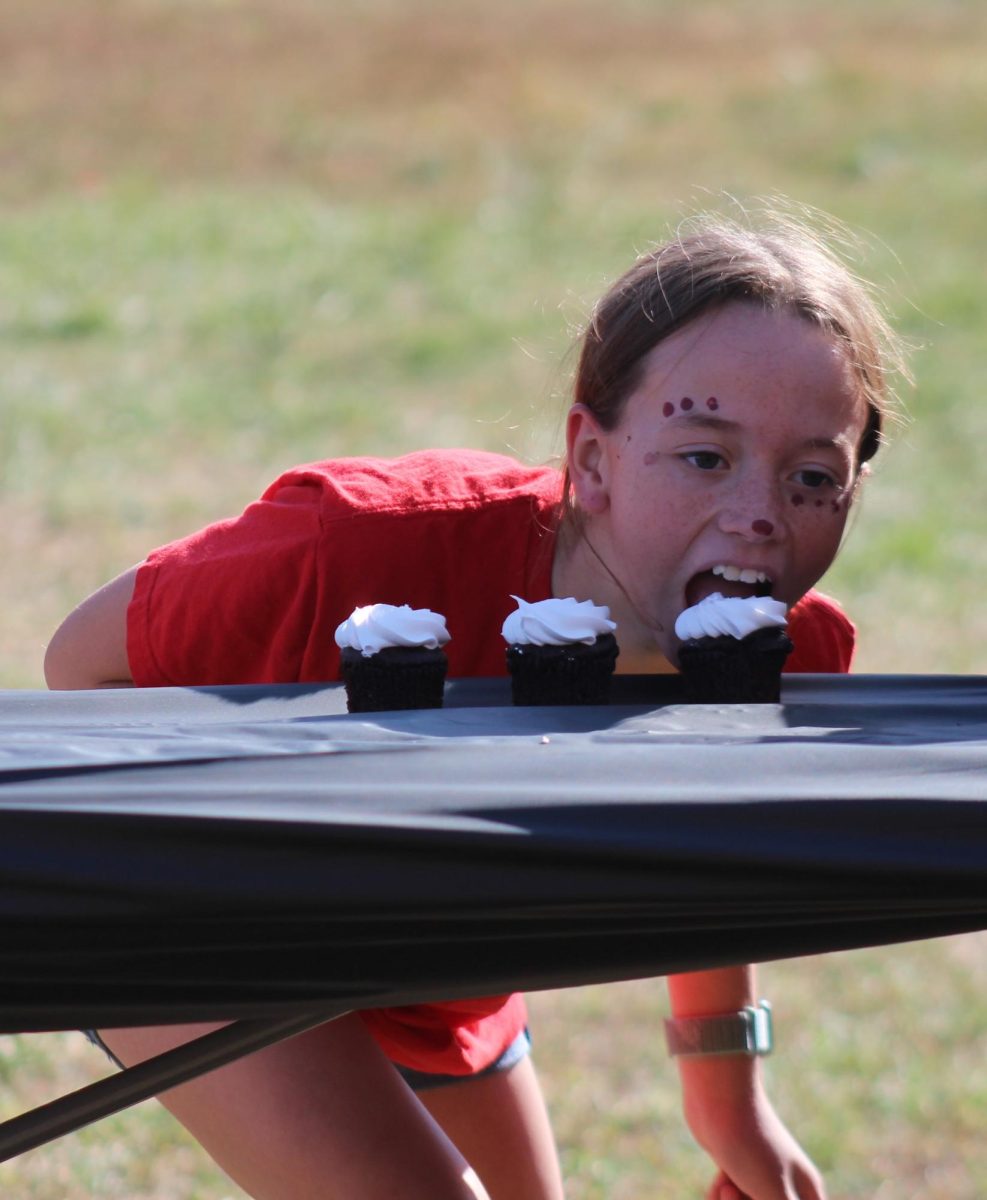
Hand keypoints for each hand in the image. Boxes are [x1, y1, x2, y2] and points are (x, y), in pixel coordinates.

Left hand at [680, 1062, 825, 1199]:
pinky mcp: (735, 1171)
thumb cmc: (751, 1144)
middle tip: (734, 1191)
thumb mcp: (775, 1196)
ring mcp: (760, 1181)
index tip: (755, 1193)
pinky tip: (719, 1176)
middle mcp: (788, 1190)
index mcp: (807, 1196)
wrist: (717, 1099)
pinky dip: (718, 1195)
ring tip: (726, 1182)